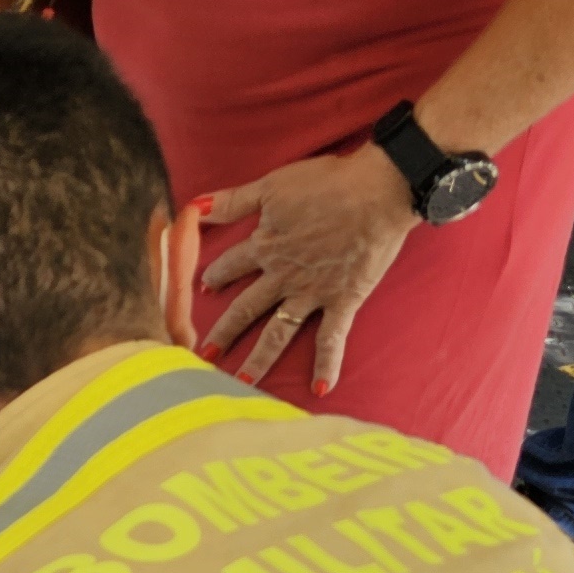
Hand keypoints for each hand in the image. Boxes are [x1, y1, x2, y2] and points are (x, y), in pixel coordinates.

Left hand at [195, 148, 418, 391]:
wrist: (380, 189)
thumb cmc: (329, 182)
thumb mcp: (273, 185)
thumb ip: (233, 201)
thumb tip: (193, 208)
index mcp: (266, 245)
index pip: (230, 265)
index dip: (215, 274)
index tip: (202, 287)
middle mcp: (283, 275)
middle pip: (245, 307)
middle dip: (223, 330)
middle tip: (202, 354)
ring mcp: (312, 291)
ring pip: (278, 331)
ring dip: (259, 358)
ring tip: (240, 383)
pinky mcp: (343, 300)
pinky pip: (331, 338)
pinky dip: (326, 364)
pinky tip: (320, 390)